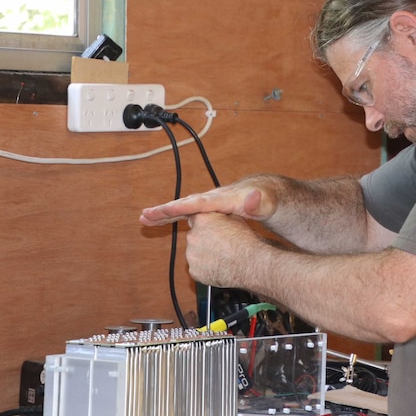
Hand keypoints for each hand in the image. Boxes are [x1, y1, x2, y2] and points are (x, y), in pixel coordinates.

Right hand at [140, 182, 276, 225]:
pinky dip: (175, 216)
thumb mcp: (268, 203)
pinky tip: (162, 222)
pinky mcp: (212, 209)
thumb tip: (252, 198)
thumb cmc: (270, 199)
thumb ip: (260, 203)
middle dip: (165, 210)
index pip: (198, 203)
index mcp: (224, 199)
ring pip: (184, 208)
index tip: (163, 211)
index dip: (180, 207)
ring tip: (145, 219)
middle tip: (144, 216)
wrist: (271, 193)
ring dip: (165, 213)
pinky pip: (190, 213)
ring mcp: (212, 203)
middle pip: (185, 204)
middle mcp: (214, 199)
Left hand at [184, 212, 259, 287]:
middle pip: (194, 237)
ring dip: (204, 255)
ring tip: (222, 257)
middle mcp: (192, 236)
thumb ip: (221, 217)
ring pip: (195, 253)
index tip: (212, 230)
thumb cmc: (246, 241)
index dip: (206, 225)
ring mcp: (191, 255)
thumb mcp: (236, 219)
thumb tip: (219, 216)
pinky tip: (219, 267)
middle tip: (220, 245)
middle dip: (204, 240)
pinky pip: (197, 268)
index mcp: (202, 220)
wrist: (250, 264)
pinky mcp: (194, 271)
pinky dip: (205, 269)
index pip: (196, 220)